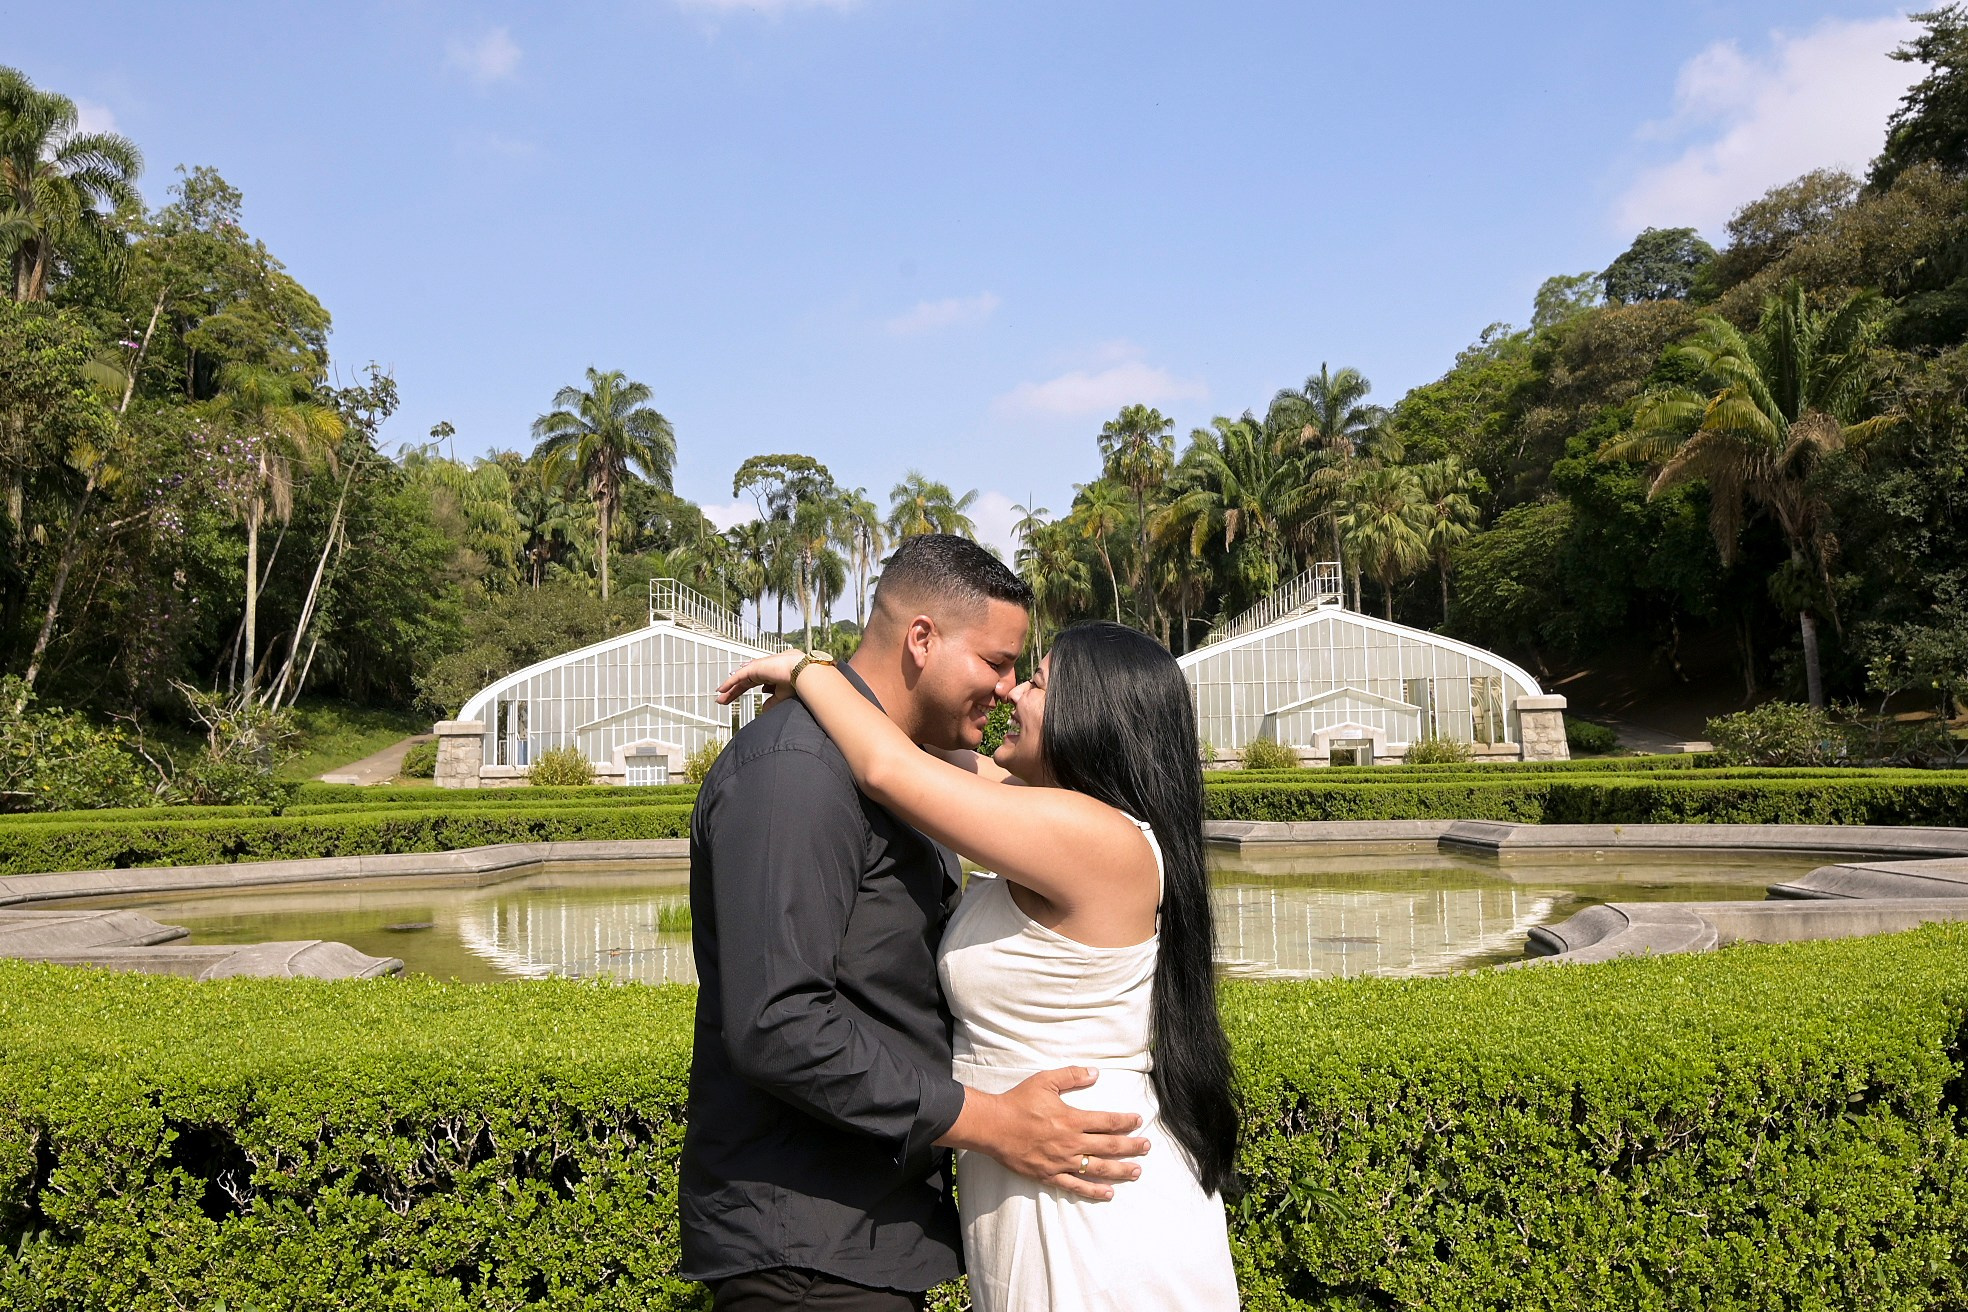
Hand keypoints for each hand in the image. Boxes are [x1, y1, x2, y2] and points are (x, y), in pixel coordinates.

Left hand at [716, 650, 805, 705]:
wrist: (803, 674)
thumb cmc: (798, 683)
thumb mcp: (782, 696)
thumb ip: (772, 702)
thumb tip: (764, 709)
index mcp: (769, 675)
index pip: (750, 683)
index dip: (741, 690)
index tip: (734, 697)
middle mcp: (762, 670)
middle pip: (742, 682)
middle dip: (733, 692)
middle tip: (724, 700)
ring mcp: (758, 668)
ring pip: (739, 679)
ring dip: (729, 689)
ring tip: (720, 698)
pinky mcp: (755, 668)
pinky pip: (738, 677)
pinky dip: (729, 683)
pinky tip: (721, 690)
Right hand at [939, 1067, 1149, 1201]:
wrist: (993, 1126)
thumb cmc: (1018, 1102)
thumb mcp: (1045, 1081)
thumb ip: (1072, 1076)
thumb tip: (1095, 1073)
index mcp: (1071, 1119)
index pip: (1106, 1121)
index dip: (1125, 1122)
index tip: (1139, 1121)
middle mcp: (1070, 1142)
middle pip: (1109, 1146)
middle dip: (1131, 1146)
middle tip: (1147, 1147)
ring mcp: (1061, 1161)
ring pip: (1097, 1168)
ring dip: (1120, 1170)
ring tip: (1136, 1171)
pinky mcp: (1050, 1175)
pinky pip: (1076, 1186)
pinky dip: (1094, 1190)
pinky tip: (1108, 1193)